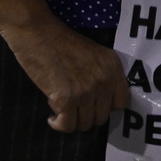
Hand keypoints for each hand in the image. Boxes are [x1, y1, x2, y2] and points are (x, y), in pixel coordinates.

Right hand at [1, 18, 130, 131]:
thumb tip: (100, 101)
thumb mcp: (95, 54)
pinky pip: (66, 126)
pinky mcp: (66, 100)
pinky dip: (57, 124)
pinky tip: (52, 117)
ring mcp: (86, 92)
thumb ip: (102, 75)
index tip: (93, 105)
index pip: (121, 102)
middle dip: (86, 115)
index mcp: (113, 68)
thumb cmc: (63, 42)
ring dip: (71, 120)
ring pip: (84, 124)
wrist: (40, 35)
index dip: (106, 107)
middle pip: (101, 117)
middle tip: (73, 107)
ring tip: (61, 108)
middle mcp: (104, 81)